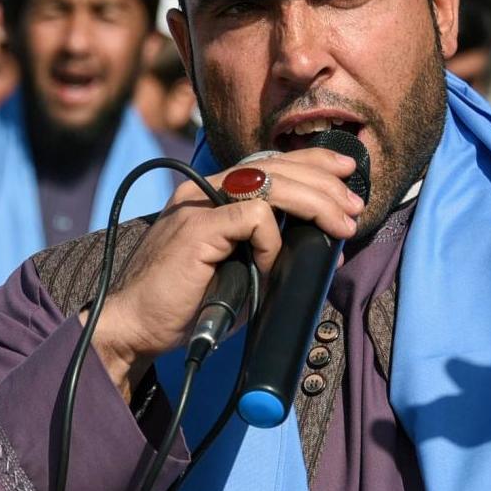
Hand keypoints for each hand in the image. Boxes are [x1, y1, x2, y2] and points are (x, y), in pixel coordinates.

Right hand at [87, 148, 362, 398]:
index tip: (345, 175)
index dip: (310, 163)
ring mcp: (197, 205)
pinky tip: (271, 264)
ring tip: (342, 226)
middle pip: (275, 166)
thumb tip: (326, 247)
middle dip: (324, 183)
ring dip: (315, 203)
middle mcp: (202, 189)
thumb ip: (275, 255)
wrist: (136, 327)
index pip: (268, 163)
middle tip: (353, 207)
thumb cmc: (187, 306)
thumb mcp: (242, 273)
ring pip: (270, 183)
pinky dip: (272, 242)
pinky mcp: (196, 228)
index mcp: (210, 193)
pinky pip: (253, 219)